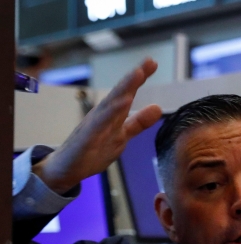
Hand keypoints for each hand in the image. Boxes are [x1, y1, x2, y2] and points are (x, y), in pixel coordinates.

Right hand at [33, 59, 161, 193]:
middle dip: (133, 78)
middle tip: (148, 61)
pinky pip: (98, 126)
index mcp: (111, 114)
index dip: (139, 78)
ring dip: (123, 90)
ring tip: (137, 76)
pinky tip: (121, 106)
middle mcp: (102, 115)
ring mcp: (93, 126)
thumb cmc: (93, 149)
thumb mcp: (121, 135)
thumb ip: (138, 122)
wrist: (66, 168)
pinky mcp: (86, 140)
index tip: (152, 61)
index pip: (127, 92)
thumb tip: (157, 107)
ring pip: (109, 105)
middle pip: (119, 93)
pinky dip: (109, 115)